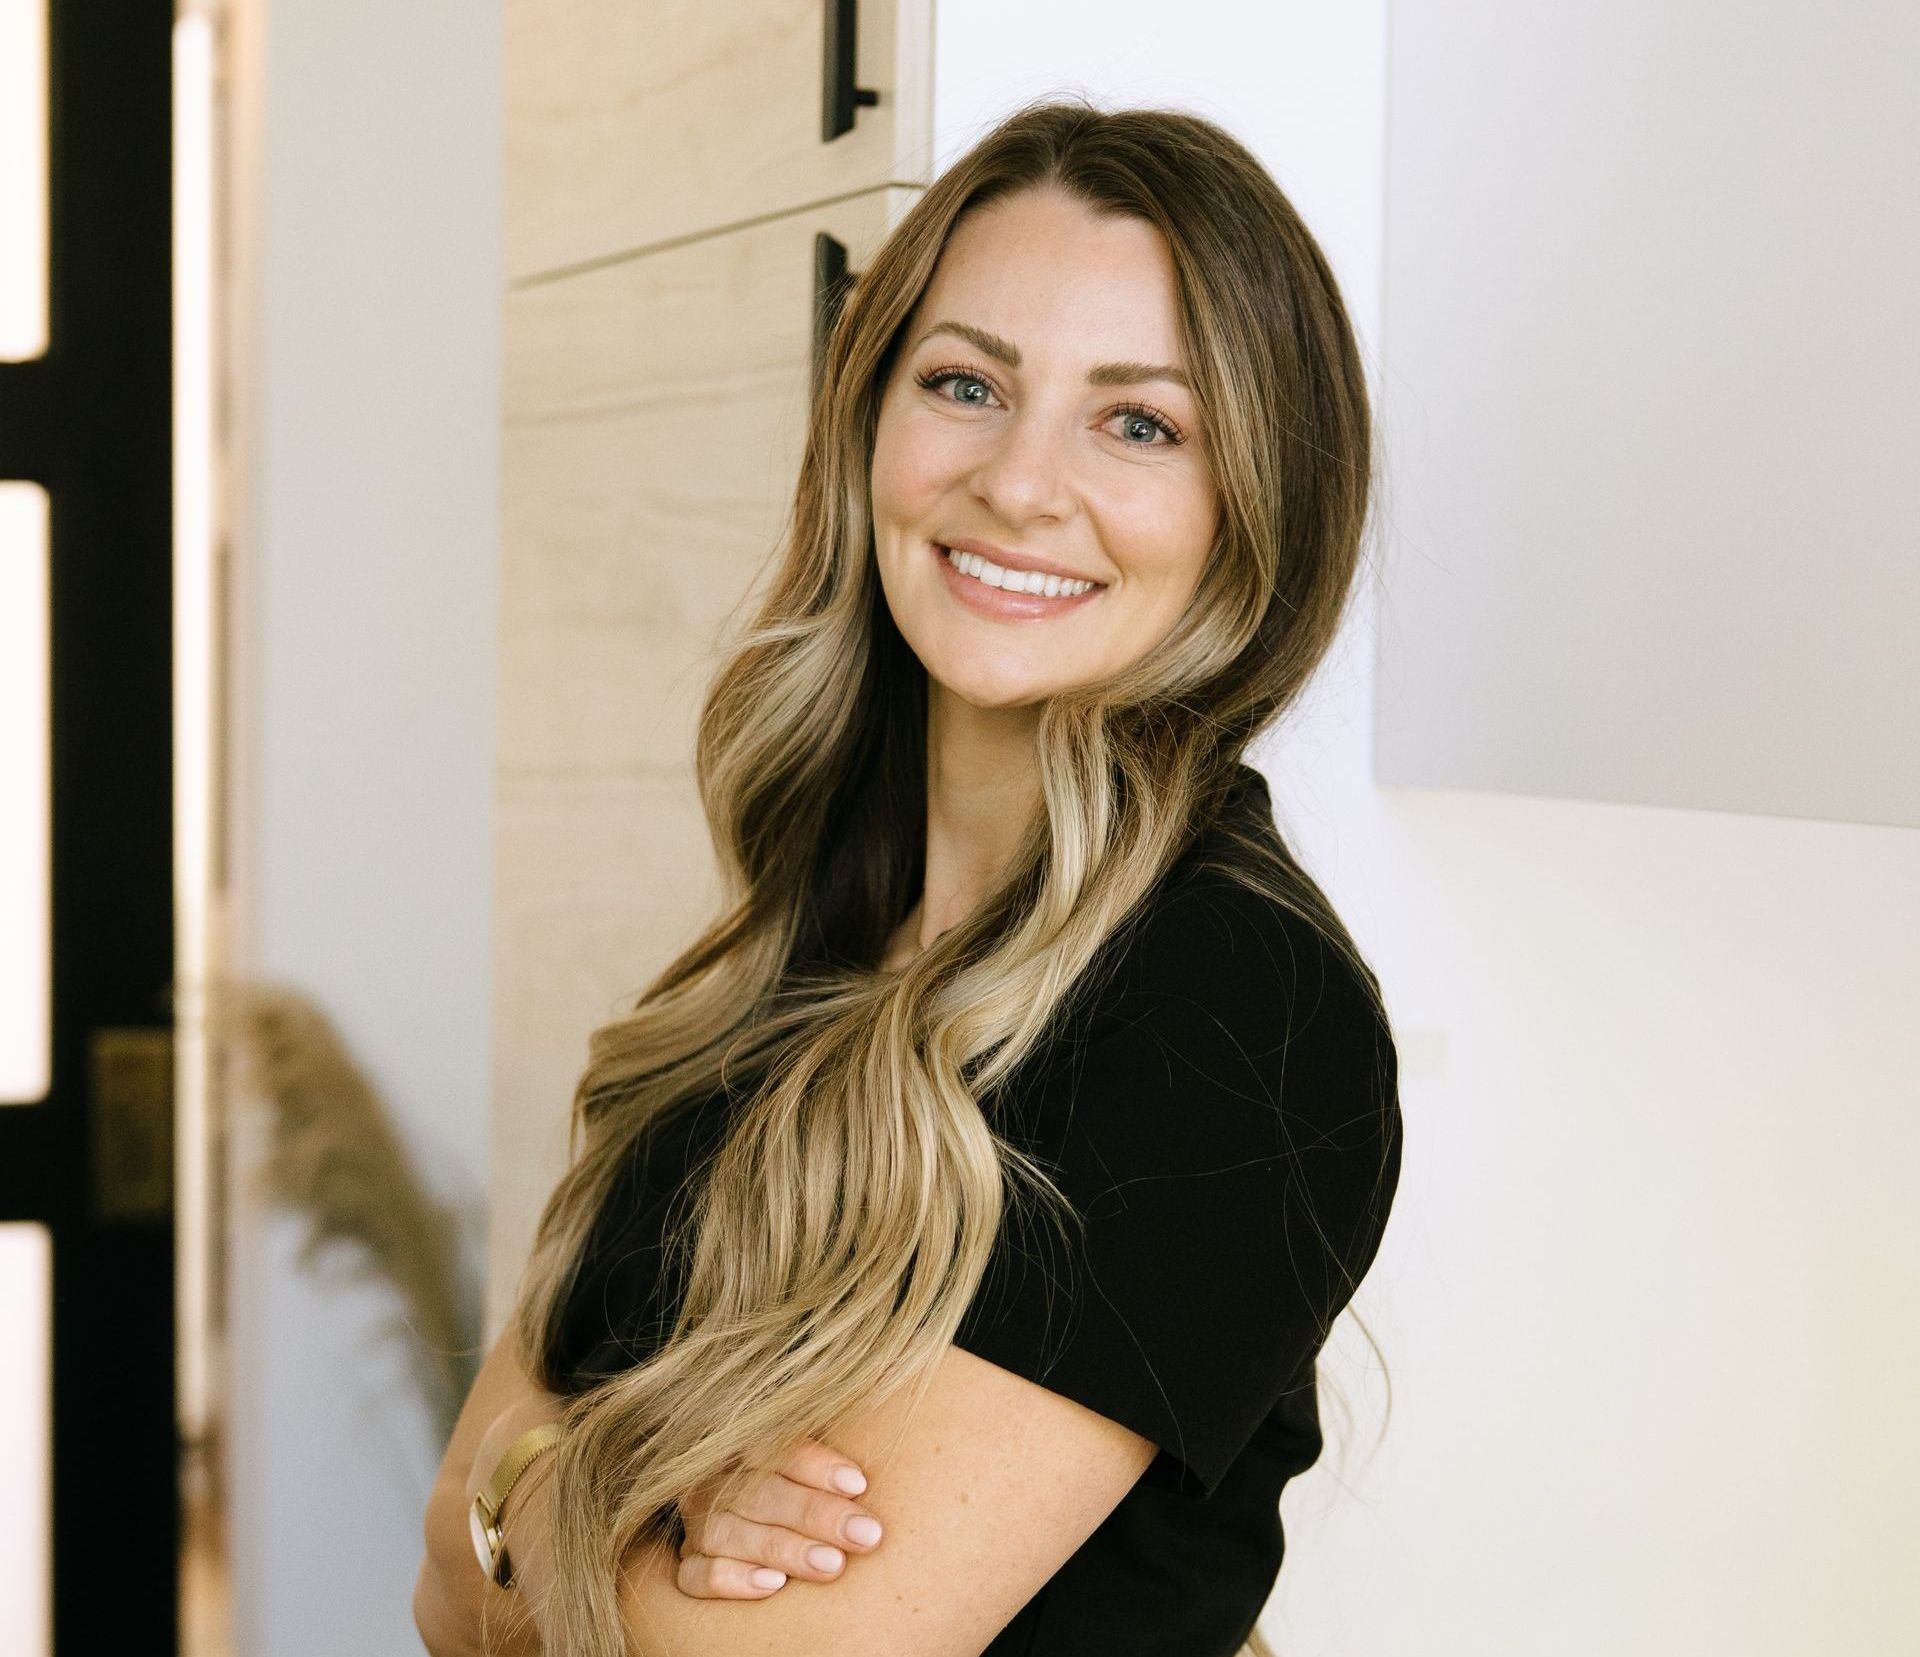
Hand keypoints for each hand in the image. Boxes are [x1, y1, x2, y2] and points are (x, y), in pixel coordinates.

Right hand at [674, 1437, 885, 1597]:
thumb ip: (833, 1467)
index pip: (775, 1447)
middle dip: (816, 1514)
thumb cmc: (802, 1495)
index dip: (817, 1465)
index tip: (861, 1485)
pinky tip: (773, 1586)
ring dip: (785, 1549)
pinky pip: (699, 1575)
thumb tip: (882, 1461)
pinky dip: (734, 1579)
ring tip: (832, 1565)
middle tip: (865, 1535)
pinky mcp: (687, 1566)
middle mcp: (715, 1480)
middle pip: (760, 1492)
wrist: (755, 1527)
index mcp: (744, 1445)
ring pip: (731, 1532)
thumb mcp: (811, 1470)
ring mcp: (698, 1525)